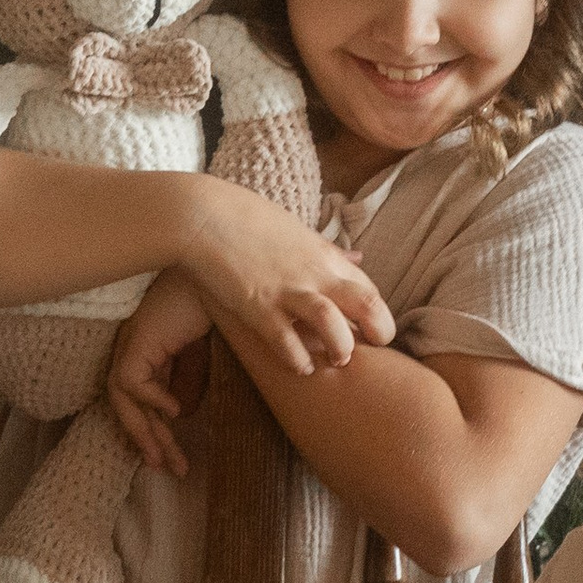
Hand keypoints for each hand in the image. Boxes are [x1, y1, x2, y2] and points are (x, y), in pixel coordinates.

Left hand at [109, 272, 215, 476]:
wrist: (222, 271)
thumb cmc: (221, 301)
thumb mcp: (209, 347)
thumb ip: (194, 375)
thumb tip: (186, 411)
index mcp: (151, 348)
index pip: (142, 397)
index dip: (158, 428)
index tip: (178, 455)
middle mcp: (136, 347)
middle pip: (129, 405)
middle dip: (151, 441)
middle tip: (172, 469)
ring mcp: (134, 342)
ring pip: (123, 400)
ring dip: (146, 432)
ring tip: (166, 459)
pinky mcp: (138, 339)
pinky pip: (132, 381)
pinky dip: (152, 399)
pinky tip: (176, 410)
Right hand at [177, 180, 393, 375]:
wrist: (202, 215)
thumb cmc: (248, 219)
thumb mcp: (299, 231)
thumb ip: (328, 250)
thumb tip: (359, 255)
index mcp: (326, 255)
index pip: (369, 288)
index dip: (378, 313)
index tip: (372, 330)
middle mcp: (314, 273)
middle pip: (368, 304)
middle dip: (380, 331)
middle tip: (372, 348)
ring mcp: (287, 290)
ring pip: (332, 324)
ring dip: (341, 348)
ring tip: (338, 360)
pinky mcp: (258, 306)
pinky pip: (287, 341)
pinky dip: (299, 359)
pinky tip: (301, 367)